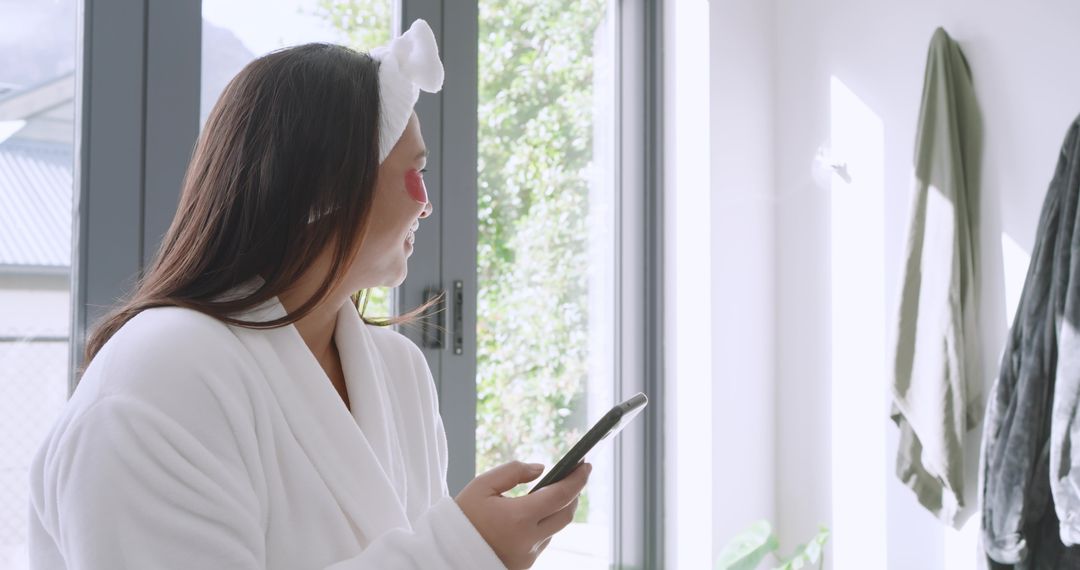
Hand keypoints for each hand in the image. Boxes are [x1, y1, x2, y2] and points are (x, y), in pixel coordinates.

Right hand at [455, 460, 590, 569]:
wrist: (445, 555)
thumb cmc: (461, 519)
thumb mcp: (481, 486)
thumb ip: (513, 472)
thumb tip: (541, 469)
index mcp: (519, 517)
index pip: (562, 495)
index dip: (578, 479)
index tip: (586, 465)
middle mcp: (529, 540)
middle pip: (566, 515)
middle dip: (573, 495)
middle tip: (571, 477)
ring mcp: (528, 556)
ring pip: (554, 530)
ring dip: (556, 511)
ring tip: (548, 495)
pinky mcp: (524, 566)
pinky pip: (542, 542)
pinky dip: (542, 527)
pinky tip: (530, 517)